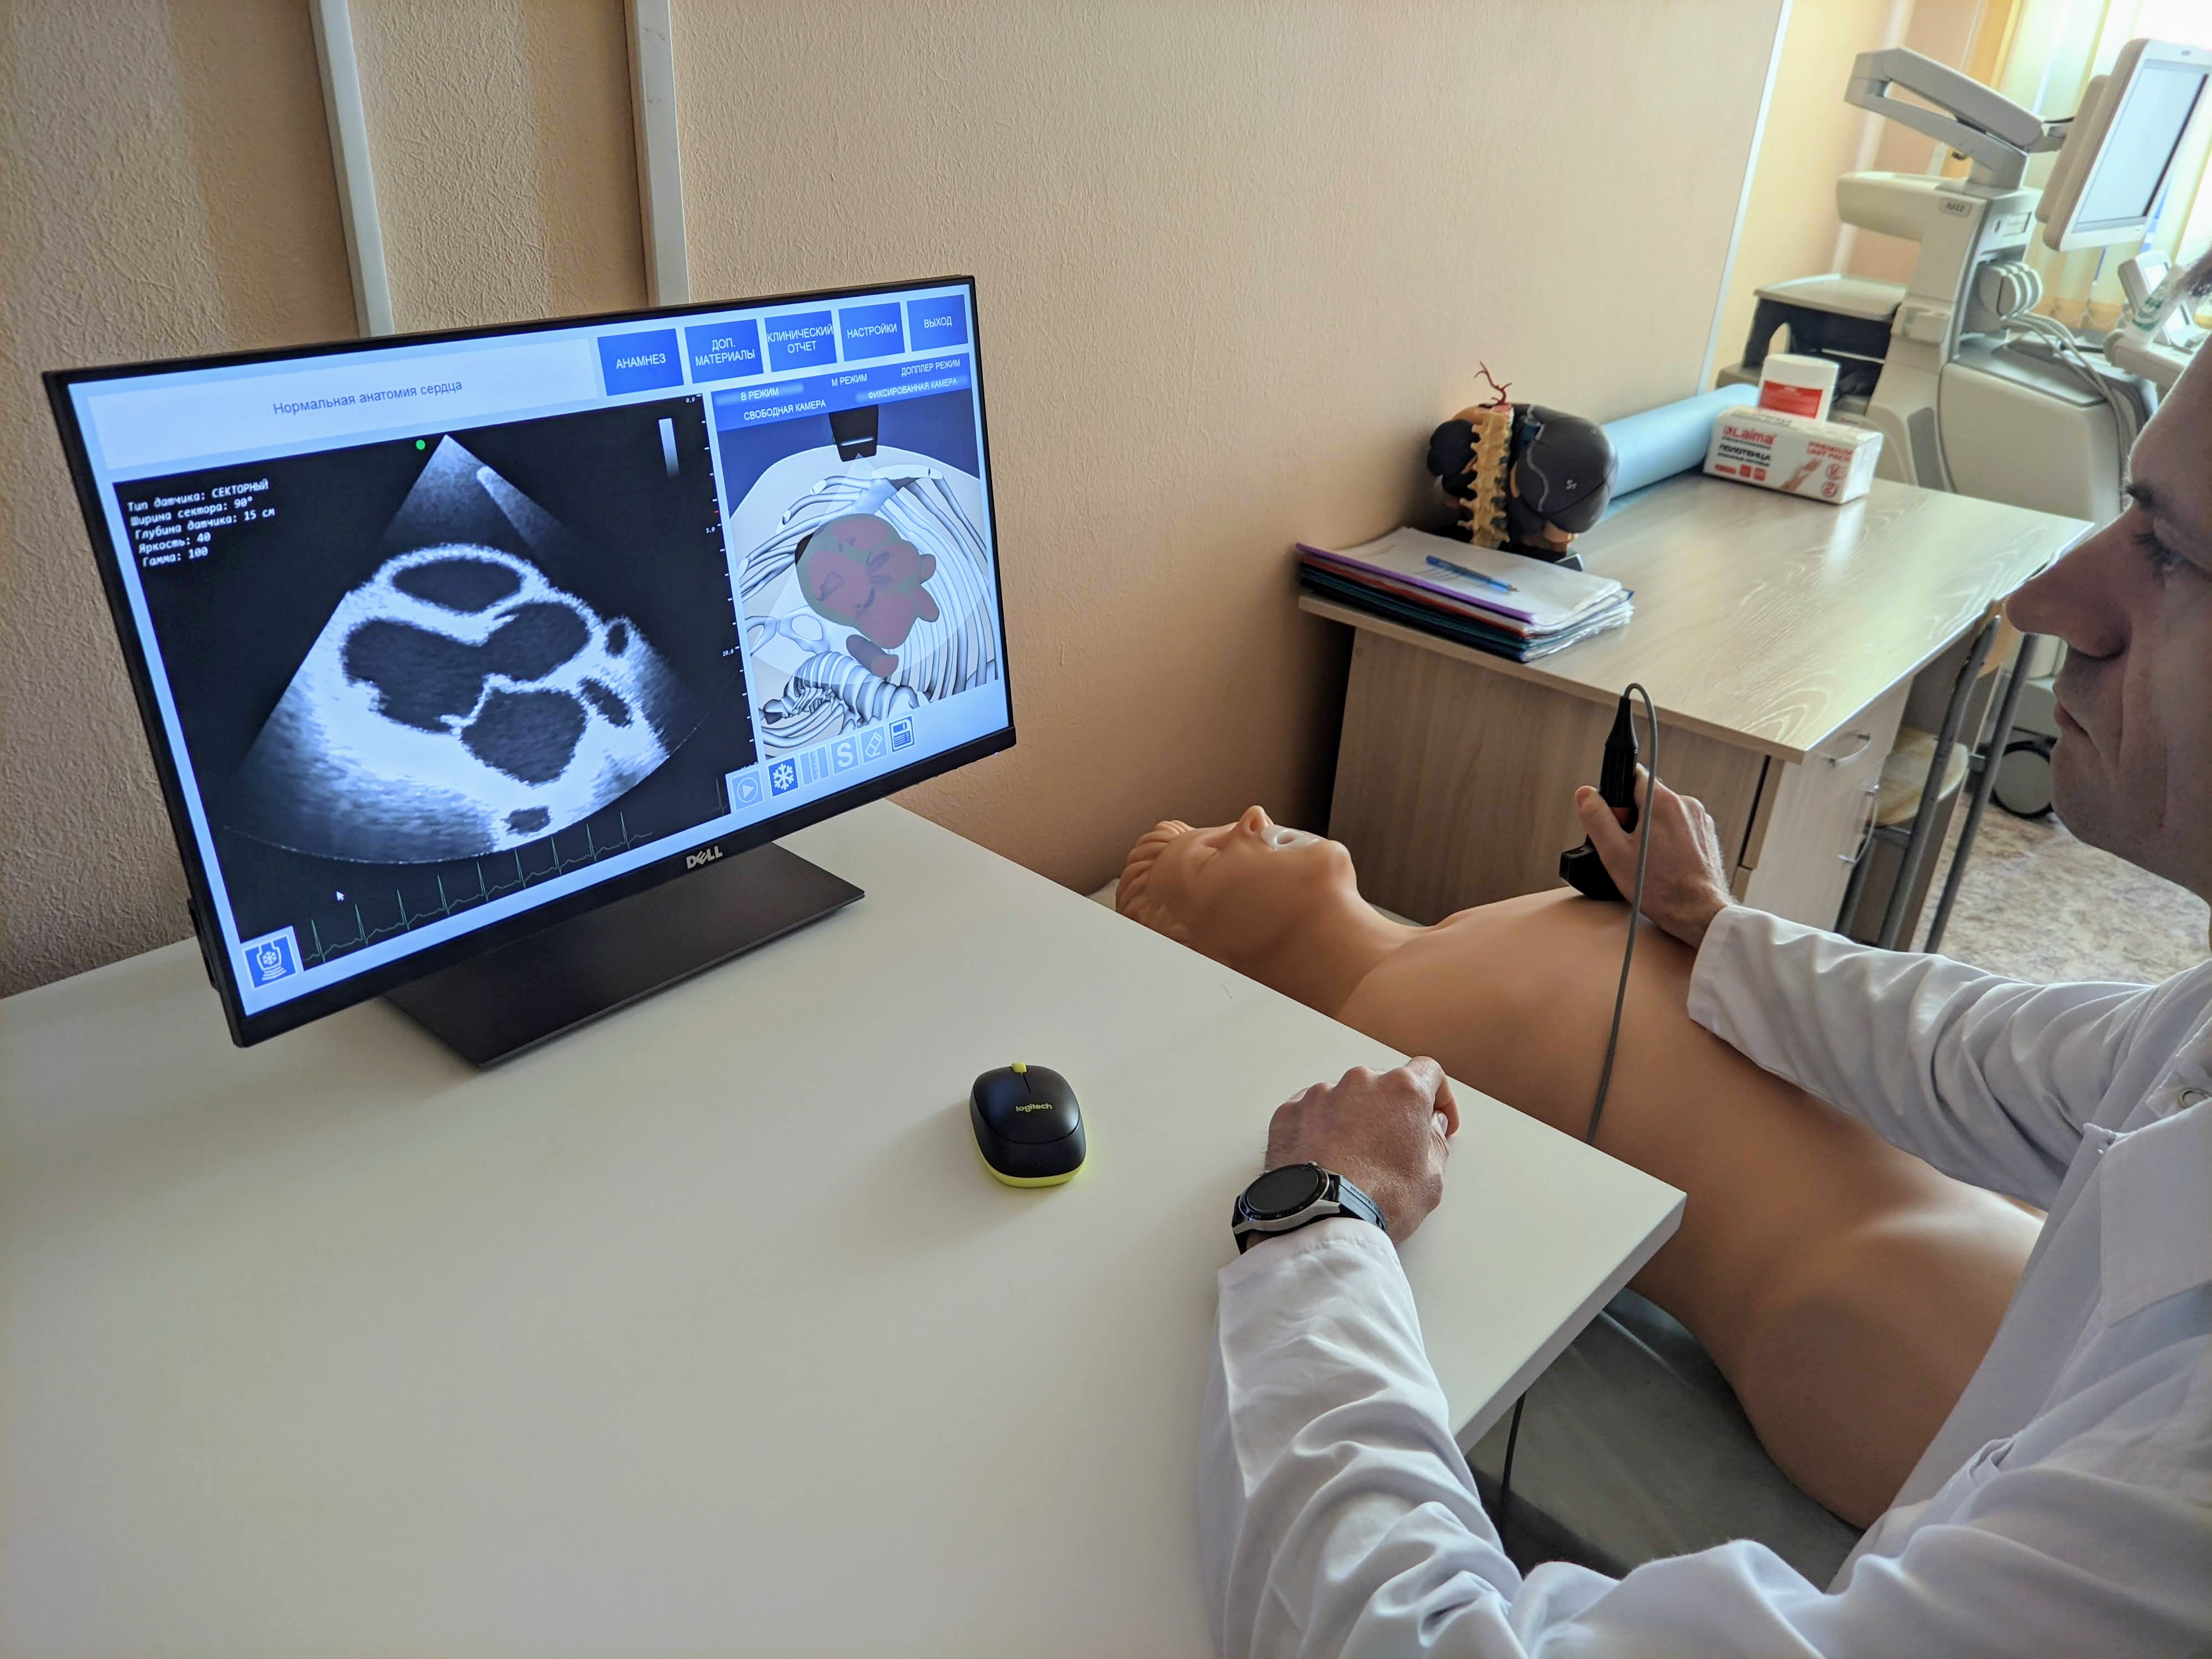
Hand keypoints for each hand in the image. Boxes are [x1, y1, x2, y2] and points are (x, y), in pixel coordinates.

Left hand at [1262, 1059, 1458, 1242]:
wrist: (1318, 1219)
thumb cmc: (1378, 1201)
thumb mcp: (1430, 1180)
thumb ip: (1435, 1143)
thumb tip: (1431, 1126)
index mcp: (1402, 1091)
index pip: (1428, 1073)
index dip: (1438, 1096)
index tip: (1436, 1119)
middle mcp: (1360, 1082)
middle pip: (1383, 1086)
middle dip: (1392, 1112)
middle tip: (1392, 1148)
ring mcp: (1319, 1094)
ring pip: (1345, 1098)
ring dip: (1353, 1119)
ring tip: (1352, 1161)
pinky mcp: (1289, 1112)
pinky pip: (1311, 1112)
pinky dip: (1319, 1129)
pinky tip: (1324, 1159)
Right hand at [1573, 767, 1732, 948]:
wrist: (1698, 913)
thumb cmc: (1660, 888)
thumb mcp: (1614, 853)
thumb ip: (1596, 817)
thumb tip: (1586, 794)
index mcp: (1663, 802)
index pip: (1634, 775)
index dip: (1618, 796)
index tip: (1616, 818)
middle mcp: (1686, 805)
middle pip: (1648, 797)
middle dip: (1633, 817)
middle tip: (1628, 847)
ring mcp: (1701, 821)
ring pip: (1664, 814)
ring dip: (1652, 830)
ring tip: (1648, 860)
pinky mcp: (1708, 836)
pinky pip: (1680, 828)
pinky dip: (1669, 841)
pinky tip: (1665, 864)